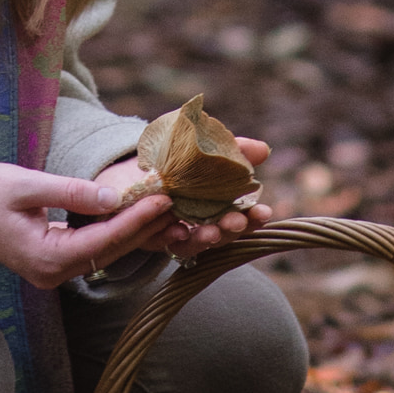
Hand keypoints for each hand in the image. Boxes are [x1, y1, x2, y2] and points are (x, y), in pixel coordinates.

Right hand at [0, 159, 184, 290]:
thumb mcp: (24, 185)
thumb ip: (70, 191)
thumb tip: (113, 196)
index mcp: (46, 257)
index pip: (105, 240)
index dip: (138, 219)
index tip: (165, 198)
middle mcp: (53, 273)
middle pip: (111, 251)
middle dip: (146, 227)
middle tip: (180, 203)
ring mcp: (53, 271)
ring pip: (106, 252)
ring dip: (136, 231)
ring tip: (170, 210)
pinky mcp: (53, 261)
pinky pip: (94, 249)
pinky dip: (117, 232)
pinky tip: (138, 216)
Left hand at [90, 139, 272, 263]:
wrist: (129, 166)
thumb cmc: (174, 161)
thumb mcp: (203, 151)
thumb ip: (231, 152)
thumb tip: (264, 149)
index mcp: (215, 204)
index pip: (240, 216)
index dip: (253, 217)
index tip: (264, 212)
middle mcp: (199, 223)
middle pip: (222, 233)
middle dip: (232, 230)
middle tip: (236, 222)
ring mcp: (176, 231)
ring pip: (195, 243)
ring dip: (206, 238)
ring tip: (211, 231)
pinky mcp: (152, 236)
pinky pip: (164, 243)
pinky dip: (173, 238)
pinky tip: (178, 230)